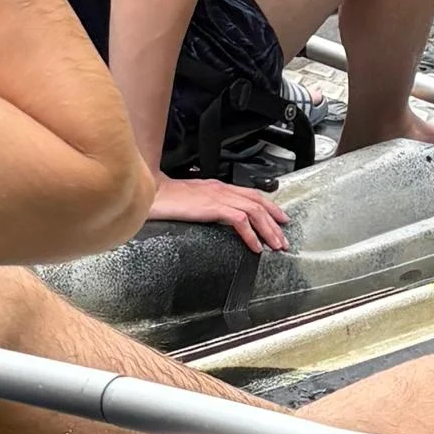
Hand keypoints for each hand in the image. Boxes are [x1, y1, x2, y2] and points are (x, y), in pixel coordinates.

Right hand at [147, 173, 290, 251]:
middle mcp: (222, 189)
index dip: (270, 207)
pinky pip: (239, 221)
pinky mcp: (212, 207)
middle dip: (275, 222)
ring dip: (268, 230)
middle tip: (283, 239)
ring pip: (254, 212)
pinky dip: (251, 234)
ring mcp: (218, 197)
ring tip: (275, 245)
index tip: (281, 220)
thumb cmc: (166, 198)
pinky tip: (255, 246)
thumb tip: (220, 217)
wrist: (150, 192)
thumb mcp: (193, 200)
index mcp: (219, 187)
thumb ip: (209, 205)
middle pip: (258, 203)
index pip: (252, 195)